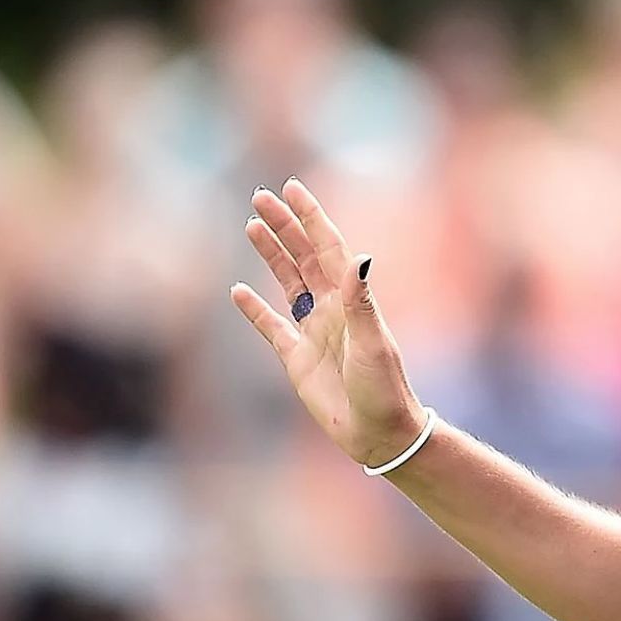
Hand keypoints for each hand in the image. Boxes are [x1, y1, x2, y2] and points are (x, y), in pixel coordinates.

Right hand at [232, 177, 426, 467]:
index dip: (310, 216)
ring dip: (270, 254)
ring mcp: (313, 330)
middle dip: (283, 225)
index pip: (327, 246)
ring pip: (287, 282)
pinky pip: (271, 326)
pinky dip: (254, 309)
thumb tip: (359, 257)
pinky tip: (238, 292)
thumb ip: (361, 300)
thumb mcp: (373, 341)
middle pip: (303, 256)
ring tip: (251, 226)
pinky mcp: (296, 358)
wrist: (378, 432)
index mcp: (351, 298)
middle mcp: (332, 308)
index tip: (292, 188)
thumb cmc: (383, 387)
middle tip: (259, 196)